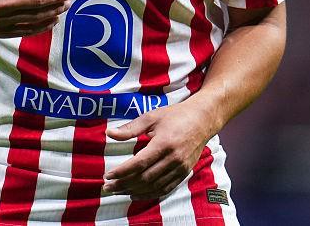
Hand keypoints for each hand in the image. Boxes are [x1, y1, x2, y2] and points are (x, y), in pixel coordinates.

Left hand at [102, 98, 219, 199]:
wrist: (202, 120)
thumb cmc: (175, 115)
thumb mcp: (151, 117)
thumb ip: (130, 128)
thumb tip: (109, 133)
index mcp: (164, 143)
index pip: (139, 163)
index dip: (122, 172)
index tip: (107, 175)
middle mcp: (173, 158)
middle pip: (145, 178)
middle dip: (123, 184)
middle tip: (107, 187)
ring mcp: (180, 167)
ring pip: (154, 186)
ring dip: (134, 190)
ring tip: (117, 191)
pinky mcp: (184, 173)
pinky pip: (165, 188)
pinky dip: (149, 194)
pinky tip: (136, 194)